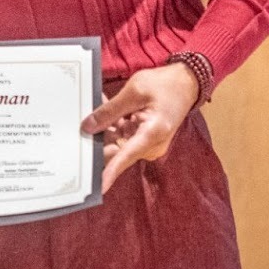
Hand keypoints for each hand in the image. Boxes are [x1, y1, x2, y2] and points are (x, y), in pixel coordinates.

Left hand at [80, 63, 198, 193]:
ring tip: (97, 106)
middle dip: (99, 137)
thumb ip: (110, 110)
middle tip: (82, 123)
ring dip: (106, 127)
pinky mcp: (145, 139)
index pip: (126, 156)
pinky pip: (124, 136)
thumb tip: (88, 127)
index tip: (97, 186)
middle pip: (117, 150)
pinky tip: (107, 110)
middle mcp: (152, 145)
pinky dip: (115, 124)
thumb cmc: (166, 85)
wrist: (186, 83)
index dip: (110, 172)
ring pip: (118, 142)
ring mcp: (149, 144)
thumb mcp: (134, 91)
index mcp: (153, 133)